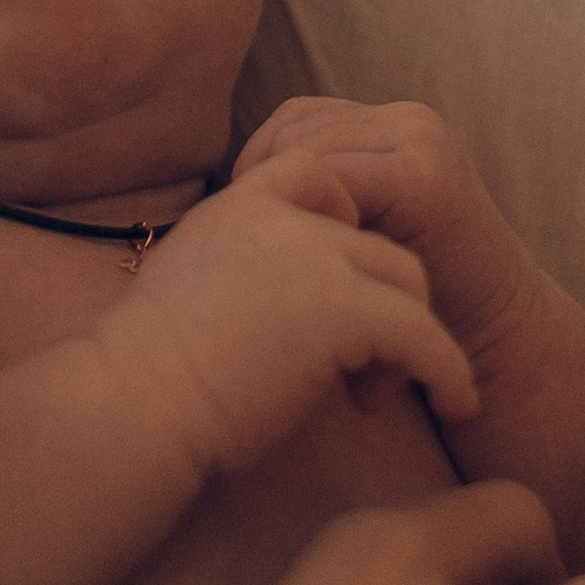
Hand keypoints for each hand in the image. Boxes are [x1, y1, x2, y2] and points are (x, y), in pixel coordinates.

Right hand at [105, 158, 479, 487]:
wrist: (129, 410)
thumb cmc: (142, 380)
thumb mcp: (187, 293)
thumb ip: (237, 271)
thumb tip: (277, 302)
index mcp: (237, 206)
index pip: (316, 174)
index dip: (345, 224)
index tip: (343, 292)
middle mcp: (278, 214)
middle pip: (372, 239)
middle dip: (379, 302)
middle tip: (362, 370)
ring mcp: (312, 253)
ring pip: (407, 278)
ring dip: (407, 338)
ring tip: (376, 394)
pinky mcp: (342, 306)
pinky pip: (424, 333)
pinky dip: (448, 371)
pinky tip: (456, 404)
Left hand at [235, 99, 584, 568]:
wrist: (491, 350)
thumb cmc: (403, 312)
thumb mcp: (344, 245)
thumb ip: (300, 211)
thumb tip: (209, 210)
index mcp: (382, 128)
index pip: (290, 124)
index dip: (257, 171)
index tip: (239, 231)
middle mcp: (405, 122)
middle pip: (292, 132)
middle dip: (264, 186)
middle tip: (250, 247)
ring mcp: (420, 142)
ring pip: (309, 153)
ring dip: (290, 210)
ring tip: (288, 260)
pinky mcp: (426, 176)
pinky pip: (337, 179)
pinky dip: (313, 223)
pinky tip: (310, 270)